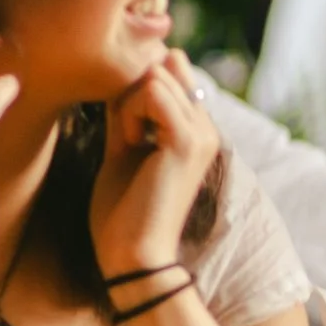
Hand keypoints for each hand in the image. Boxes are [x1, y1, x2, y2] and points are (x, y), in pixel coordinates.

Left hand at [93, 50, 222, 279]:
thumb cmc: (123, 212)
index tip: (119, 123)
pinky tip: (129, 143)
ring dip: (128, 103)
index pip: (168, 75)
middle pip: (160, 70)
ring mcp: (202, 134)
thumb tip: (125, 78)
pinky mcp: (188, 141)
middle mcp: (206, 128)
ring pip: (155, 77)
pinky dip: (131, 112)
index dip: (135, 88)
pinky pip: (152, 92)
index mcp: (195, 132)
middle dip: (130, 94)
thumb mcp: (122, 149)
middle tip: (122, 137)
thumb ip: (128, 112)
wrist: (132, 255)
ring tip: (126, 142)